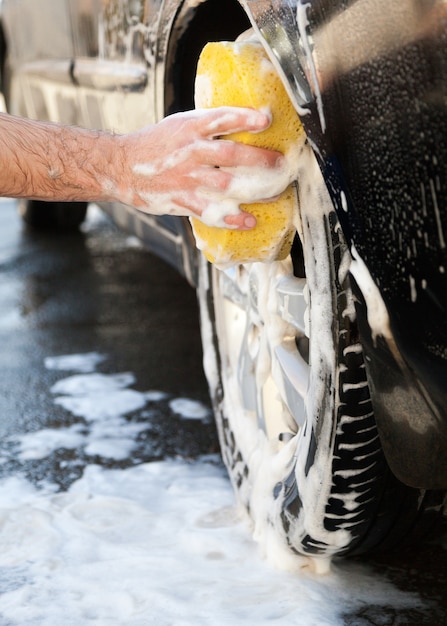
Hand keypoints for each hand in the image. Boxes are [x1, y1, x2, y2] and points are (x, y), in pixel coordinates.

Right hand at [116, 107, 288, 229]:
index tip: (266, 119)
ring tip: (276, 192)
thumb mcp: (179, 126)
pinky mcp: (183, 200)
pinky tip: (249, 221)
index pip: (222, 119)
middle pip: (231, 155)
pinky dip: (232, 218)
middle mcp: (190, 152)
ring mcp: (187, 178)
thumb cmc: (154, 145)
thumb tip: (241, 125)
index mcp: (190, 128)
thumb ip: (207, 128)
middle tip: (282, 164)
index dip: (245, 118)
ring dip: (254, 190)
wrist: (121, 166)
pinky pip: (211, 212)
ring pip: (226, 184)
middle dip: (260, 159)